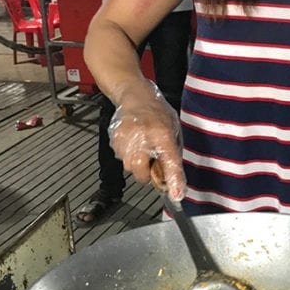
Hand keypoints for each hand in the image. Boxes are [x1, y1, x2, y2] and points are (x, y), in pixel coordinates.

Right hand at [108, 80, 185, 200]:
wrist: (134, 95)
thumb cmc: (156, 111)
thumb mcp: (174, 129)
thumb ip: (174, 153)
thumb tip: (175, 178)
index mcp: (162, 134)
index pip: (169, 162)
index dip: (173, 180)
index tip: (175, 194)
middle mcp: (142, 139)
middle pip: (142, 175)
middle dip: (149, 173)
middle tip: (154, 159)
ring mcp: (125, 142)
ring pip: (131, 168)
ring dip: (139, 163)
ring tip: (144, 145)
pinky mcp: (114, 142)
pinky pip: (122, 159)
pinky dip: (129, 155)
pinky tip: (134, 141)